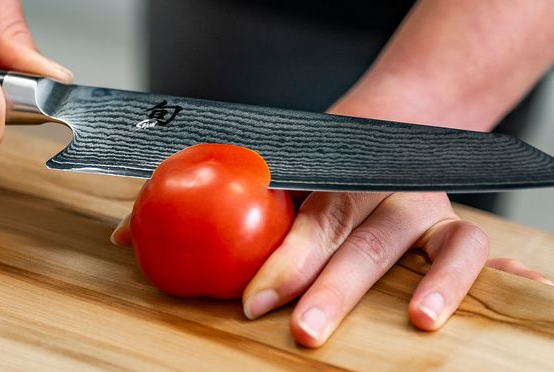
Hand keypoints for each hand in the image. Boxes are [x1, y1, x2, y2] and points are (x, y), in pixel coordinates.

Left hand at [112, 191, 550, 347]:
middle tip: (286, 323)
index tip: (249, 299)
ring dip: (363, 286)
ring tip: (329, 331)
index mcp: (322, 164)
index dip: (278, 255)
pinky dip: (451, 281)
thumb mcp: (264, 166)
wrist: (393, 120)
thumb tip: (126, 238)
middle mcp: (368, 180)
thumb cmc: (318, 152)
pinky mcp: (451, 220)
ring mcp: (415, 199)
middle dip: (315, 280)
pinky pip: (464, 249)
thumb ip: (202, 199)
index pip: (297, 208)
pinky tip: (424, 318)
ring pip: (398, 242)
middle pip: (344, 229)